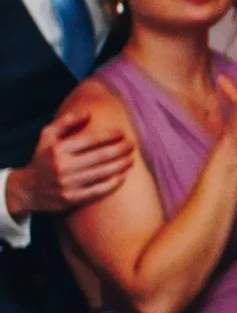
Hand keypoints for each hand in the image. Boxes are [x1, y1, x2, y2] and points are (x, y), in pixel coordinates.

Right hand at [10, 104, 134, 217]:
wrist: (27, 189)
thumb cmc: (42, 159)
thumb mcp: (47, 136)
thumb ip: (66, 122)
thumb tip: (88, 113)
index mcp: (58, 149)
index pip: (91, 140)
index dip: (110, 135)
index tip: (122, 133)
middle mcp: (63, 167)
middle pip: (101, 156)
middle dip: (121, 149)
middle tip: (132, 145)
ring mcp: (67, 184)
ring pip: (103, 173)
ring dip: (121, 165)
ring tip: (132, 158)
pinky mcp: (71, 199)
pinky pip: (98, 191)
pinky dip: (113, 183)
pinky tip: (123, 176)